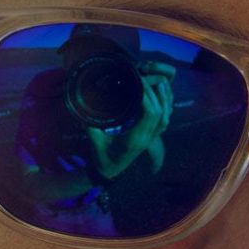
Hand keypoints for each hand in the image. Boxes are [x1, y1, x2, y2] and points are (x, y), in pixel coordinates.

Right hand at [87, 62, 174, 177]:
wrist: (110, 172)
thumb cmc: (101, 157)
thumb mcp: (94, 140)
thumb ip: (90, 124)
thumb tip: (82, 105)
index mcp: (135, 139)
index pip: (150, 114)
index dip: (147, 95)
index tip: (139, 81)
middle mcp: (147, 138)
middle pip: (161, 112)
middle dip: (157, 92)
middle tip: (147, 76)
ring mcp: (151, 139)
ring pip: (166, 116)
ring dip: (164, 98)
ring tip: (157, 81)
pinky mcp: (152, 137)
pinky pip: (165, 120)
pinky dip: (165, 105)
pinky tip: (160, 95)